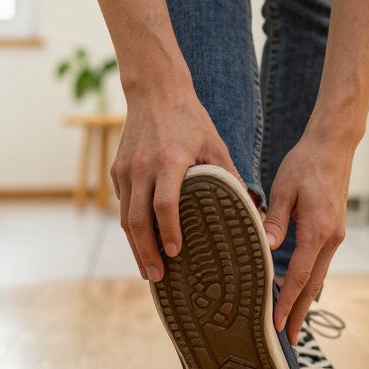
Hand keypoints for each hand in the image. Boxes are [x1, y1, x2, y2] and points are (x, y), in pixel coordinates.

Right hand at [112, 80, 239, 281]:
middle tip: (158, 277)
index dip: (169, 232)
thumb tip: (252, 209)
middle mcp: (142, 168)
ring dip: (135, 247)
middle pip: (137, 220)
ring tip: (148, 270)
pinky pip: (122, 205)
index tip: (177, 253)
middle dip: (146, 252)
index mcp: (168, 161)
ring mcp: (125, 170)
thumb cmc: (191, 120)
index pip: (164, 205)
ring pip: (125, 217)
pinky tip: (142, 244)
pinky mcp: (116, 170)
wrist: (154, 91)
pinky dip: (131, 227)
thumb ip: (229, 177)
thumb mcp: (215, 145)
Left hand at [263, 133, 354, 343]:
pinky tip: (298, 291)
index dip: (288, 302)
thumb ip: (275, 220)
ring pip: (319, 276)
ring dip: (305, 300)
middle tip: (287, 339)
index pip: (300, 276)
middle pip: (314, 285)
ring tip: (291, 322)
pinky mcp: (334, 231)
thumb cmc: (305, 163)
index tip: (277, 323)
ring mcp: (336, 236)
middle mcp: (332, 238)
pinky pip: (320, 264)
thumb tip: (265, 248)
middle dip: (300, 313)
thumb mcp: (284, 188)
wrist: (333, 146)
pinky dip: (309, 281)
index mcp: (318, 230)